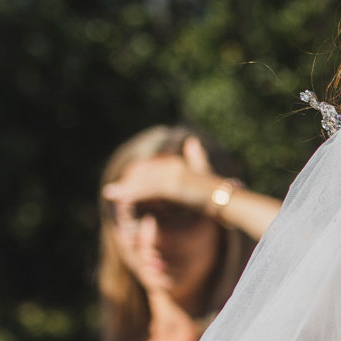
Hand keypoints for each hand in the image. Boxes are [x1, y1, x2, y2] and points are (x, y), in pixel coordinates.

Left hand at [100, 135, 221, 214]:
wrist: (230, 200)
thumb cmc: (220, 192)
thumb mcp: (204, 174)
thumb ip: (195, 158)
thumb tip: (191, 140)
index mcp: (178, 164)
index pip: (151, 169)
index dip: (135, 177)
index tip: (123, 185)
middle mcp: (174, 166)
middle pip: (144, 174)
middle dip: (127, 183)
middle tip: (110, 192)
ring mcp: (174, 175)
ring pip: (143, 182)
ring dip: (125, 189)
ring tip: (110, 195)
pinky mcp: (175, 186)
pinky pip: (149, 190)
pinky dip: (134, 194)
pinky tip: (122, 199)